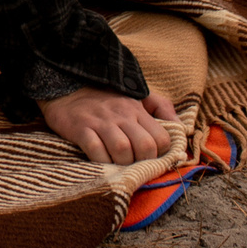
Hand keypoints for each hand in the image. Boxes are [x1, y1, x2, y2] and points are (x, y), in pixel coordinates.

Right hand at [37, 87, 182, 164]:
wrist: (65, 85)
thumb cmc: (104, 95)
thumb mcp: (135, 95)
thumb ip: (160, 107)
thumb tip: (181, 127)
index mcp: (136, 109)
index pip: (161, 139)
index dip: (159, 154)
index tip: (148, 157)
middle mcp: (121, 115)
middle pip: (145, 147)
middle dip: (142, 162)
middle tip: (132, 162)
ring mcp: (100, 122)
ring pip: (122, 151)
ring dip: (122, 163)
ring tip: (116, 161)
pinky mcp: (80, 128)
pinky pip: (96, 151)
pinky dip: (101, 161)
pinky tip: (99, 158)